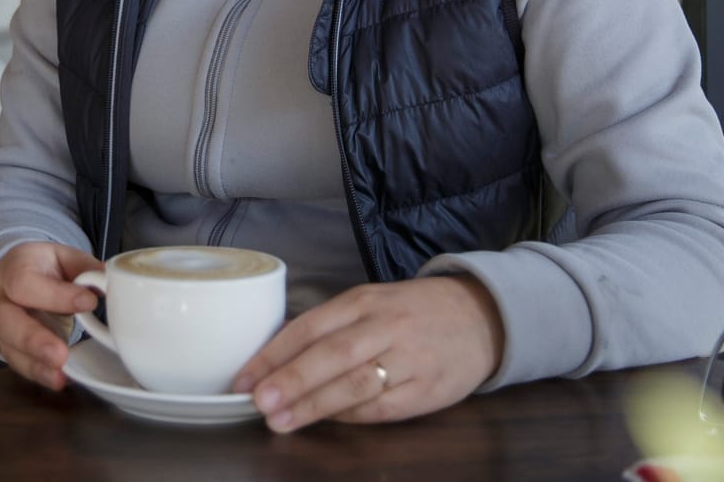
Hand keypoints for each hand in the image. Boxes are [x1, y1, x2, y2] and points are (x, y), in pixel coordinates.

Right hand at [0, 241, 102, 390]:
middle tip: (60, 354)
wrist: (14, 278)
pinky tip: (58, 380)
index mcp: (13, 268)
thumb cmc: (41, 268)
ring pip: (10, 349)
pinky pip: (19, 364)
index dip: (56, 296)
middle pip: (7, 322)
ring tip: (60, 376)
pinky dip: (39, 374)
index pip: (25, 283)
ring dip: (36, 365)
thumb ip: (82, 267)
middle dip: (34, 340)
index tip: (89, 302)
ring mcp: (0, 327)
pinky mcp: (9, 348)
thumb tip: (108, 280)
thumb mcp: (61, 256)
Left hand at [231, 275, 504, 430]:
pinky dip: (352, 416)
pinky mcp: (427, 389)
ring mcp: (408, 358)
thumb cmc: (411, 312)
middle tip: (258, 401)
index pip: (310, 326)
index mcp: (363, 301)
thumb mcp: (370, 303)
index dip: (273, 354)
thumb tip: (276, 360)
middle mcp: (384, 326)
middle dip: (291, 380)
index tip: (243, 378)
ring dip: (314, 404)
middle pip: (331, 354)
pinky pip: (383, 407)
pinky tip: (328, 421)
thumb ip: (330, 327)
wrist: (480, 317)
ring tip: (281, 420)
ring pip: (355, 383)